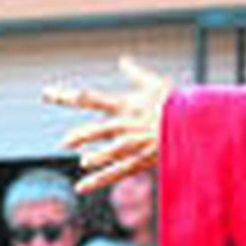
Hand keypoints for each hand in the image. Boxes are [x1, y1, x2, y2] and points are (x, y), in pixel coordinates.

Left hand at [43, 56, 171, 193]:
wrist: (200, 121)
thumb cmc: (176, 101)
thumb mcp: (154, 83)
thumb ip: (135, 73)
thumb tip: (123, 59)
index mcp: (125, 104)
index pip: (90, 98)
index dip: (67, 96)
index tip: (46, 93)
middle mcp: (126, 124)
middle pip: (98, 129)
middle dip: (80, 135)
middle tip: (64, 142)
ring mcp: (134, 143)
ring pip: (111, 151)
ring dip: (97, 157)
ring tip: (83, 161)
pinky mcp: (142, 160)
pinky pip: (117, 172)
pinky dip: (98, 180)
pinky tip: (80, 186)